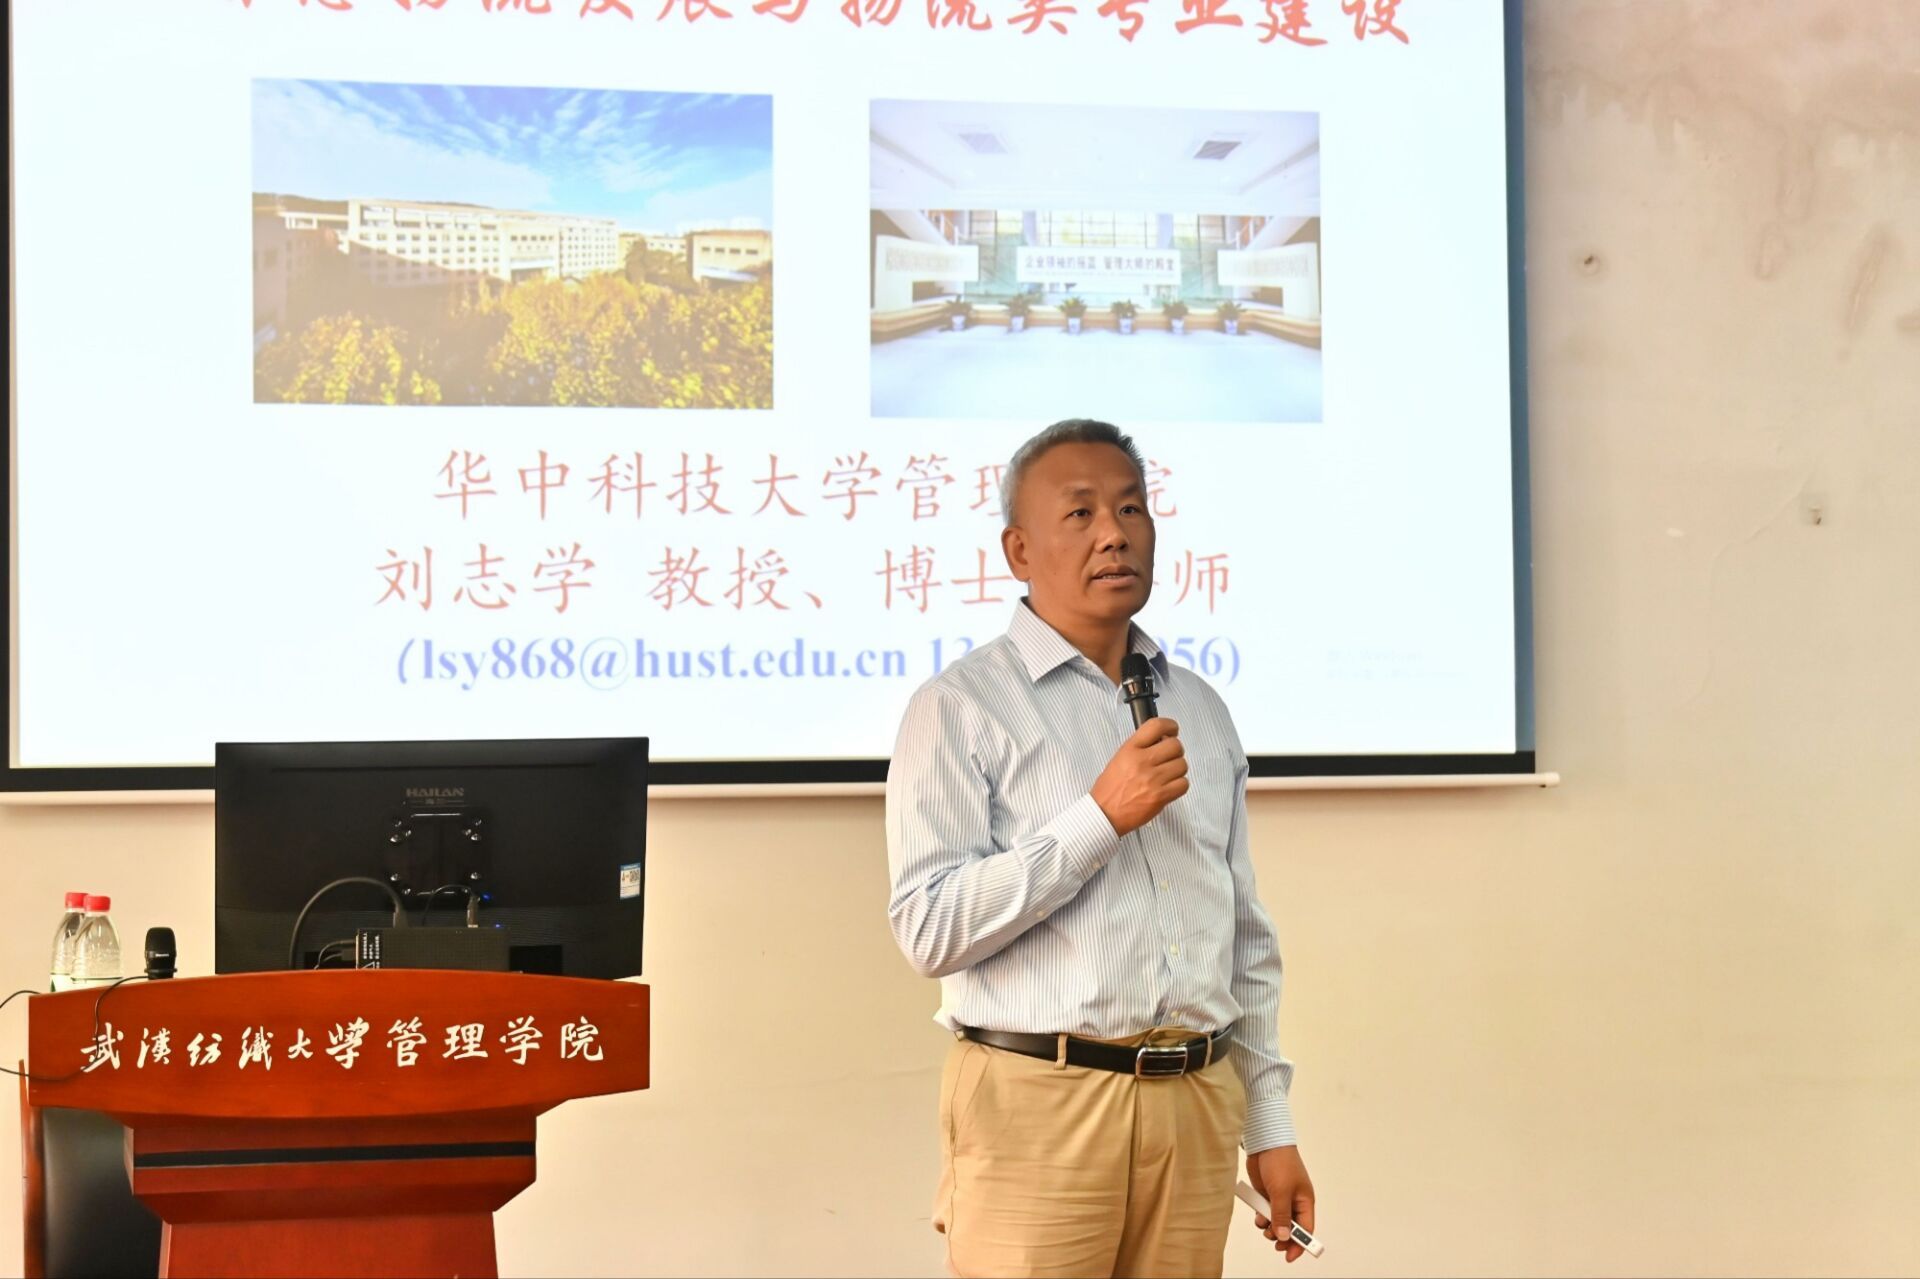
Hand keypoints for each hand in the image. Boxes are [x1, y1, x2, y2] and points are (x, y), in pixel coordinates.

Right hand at [1090, 718, 1186, 835]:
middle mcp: (1142, 761)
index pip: (1156, 726)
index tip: (1172, 730)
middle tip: (1168, 758)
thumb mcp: (1120, 758)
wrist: (1104, 813)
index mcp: (1130, 749)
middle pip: (1175, 745)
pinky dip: (1179, 785)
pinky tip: (1169, 787)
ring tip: (1166, 775)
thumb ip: (1140, 748)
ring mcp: (1153, 779)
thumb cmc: (1110, 789)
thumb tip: (1162, 740)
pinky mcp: (1160, 796)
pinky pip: (1183, 784)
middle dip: (1175, 751)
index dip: (1170, 726)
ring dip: (1178, 769)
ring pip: (1182, 765)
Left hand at [1247, 1145, 1314, 1262]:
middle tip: (1273, 1242)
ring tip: (1263, 1225)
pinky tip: (1258, 1216)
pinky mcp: (1267, 1195)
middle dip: (1282, 1238)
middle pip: (1290, 1229)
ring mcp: (1280, 1199)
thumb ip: (1281, 1215)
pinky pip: (1266, 1214)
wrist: (1264, 1143)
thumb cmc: (1280, 1162)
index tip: (1290, 1256)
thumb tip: (1282, 1237)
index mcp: (1305, 1202)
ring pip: (1276, 1223)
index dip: (1300, 1244)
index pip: (1306, 1229)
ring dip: (1270, 1228)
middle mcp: (1294, 1203)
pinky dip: (1262, 1218)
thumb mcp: (1282, 1191)